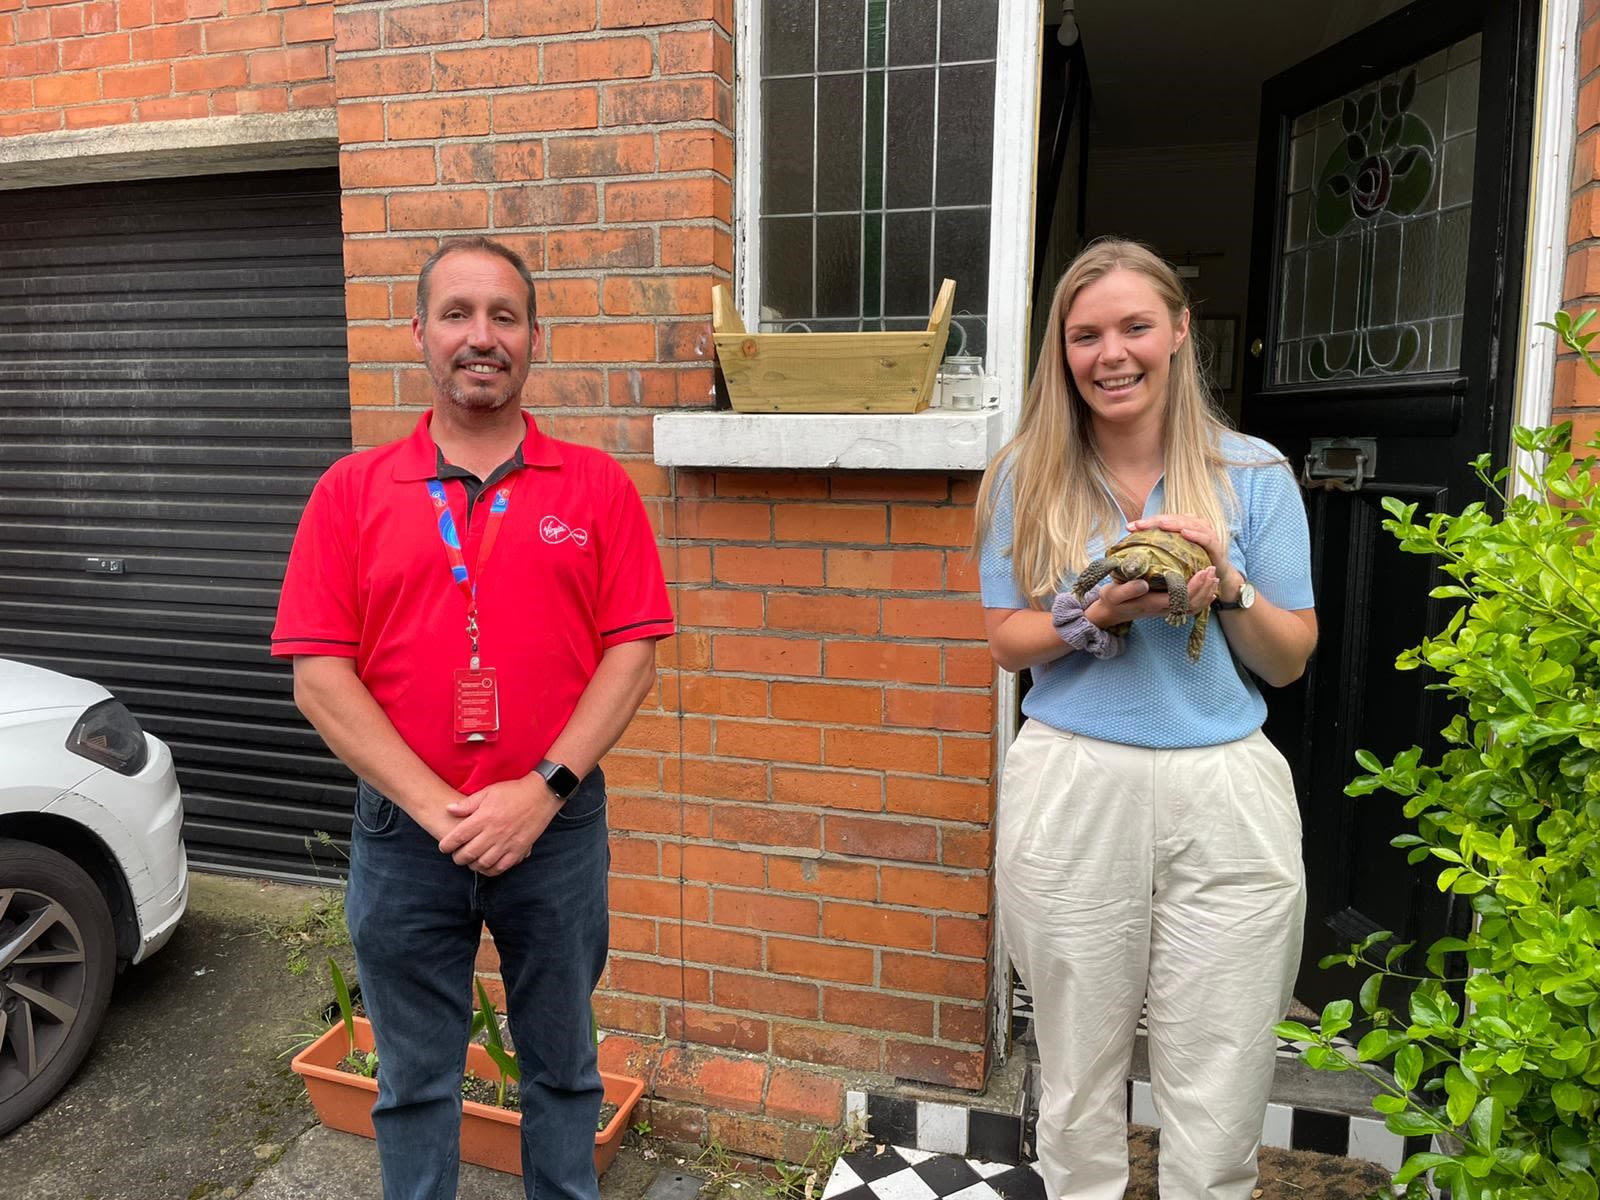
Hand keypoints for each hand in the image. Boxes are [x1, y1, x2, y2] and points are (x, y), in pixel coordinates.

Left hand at [438, 776, 561, 875]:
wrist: (541, 795)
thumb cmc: (513, 792)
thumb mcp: (488, 792)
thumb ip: (467, 804)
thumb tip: (449, 809)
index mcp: (484, 817)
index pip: (458, 837)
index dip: (447, 845)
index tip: (444, 847)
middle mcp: (494, 832)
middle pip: (468, 854)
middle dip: (458, 858)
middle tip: (456, 855)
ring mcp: (507, 843)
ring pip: (483, 863)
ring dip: (473, 865)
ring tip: (471, 861)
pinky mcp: (519, 849)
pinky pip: (502, 867)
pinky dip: (491, 870)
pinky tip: (487, 865)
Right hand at [1085, 568, 1218, 627]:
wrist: (1110, 612)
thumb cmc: (1111, 600)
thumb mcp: (1113, 594)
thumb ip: (1127, 590)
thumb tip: (1144, 584)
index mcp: (1152, 603)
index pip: (1180, 597)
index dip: (1195, 586)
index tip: (1203, 570)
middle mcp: (1163, 609)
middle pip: (1192, 603)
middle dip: (1205, 587)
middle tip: (1212, 569)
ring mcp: (1166, 610)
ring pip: (1193, 607)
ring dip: (1206, 593)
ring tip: (1214, 577)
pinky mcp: (1167, 607)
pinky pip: (1189, 606)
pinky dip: (1202, 598)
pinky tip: (1208, 588)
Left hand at [1125, 514, 1241, 600]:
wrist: (1214, 577)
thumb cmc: (1190, 564)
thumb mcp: (1171, 556)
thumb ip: (1157, 549)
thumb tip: (1132, 548)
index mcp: (1183, 525)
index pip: (1162, 520)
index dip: (1146, 522)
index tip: (1129, 527)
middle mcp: (1194, 526)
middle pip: (1173, 519)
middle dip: (1155, 521)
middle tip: (1138, 525)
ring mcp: (1206, 534)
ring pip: (1188, 524)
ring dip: (1173, 524)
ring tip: (1159, 524)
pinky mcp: (1215, 546)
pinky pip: (1205, 538)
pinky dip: (1196, 534)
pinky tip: (1184, 533)